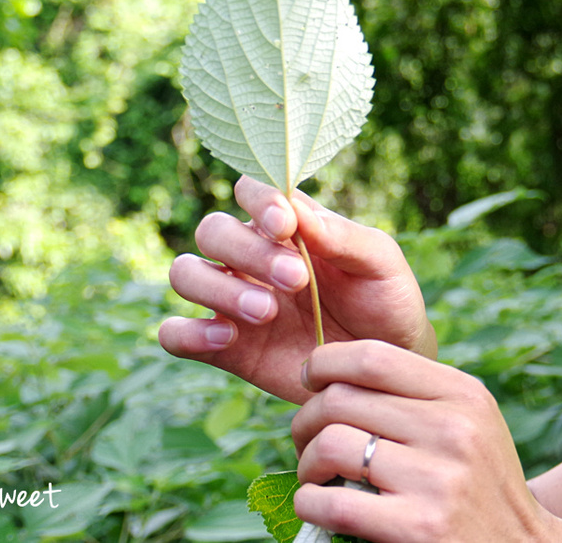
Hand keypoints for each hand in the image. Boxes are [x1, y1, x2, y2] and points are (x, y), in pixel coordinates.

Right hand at [158, 177, 436, 403]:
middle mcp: (251, 256)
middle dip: (247, 250)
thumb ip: (342, 236)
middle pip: (213, 231)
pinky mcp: (223, 347)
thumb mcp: (381, 263)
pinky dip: (188, 332)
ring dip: (218, 287)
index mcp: (288, 225)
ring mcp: (232, 300)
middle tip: (296, 280)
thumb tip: (296, 209)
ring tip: (267, 312)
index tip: (286, 225)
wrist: (384, 371)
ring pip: (185, 273)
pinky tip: (228, 338)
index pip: (251, 190)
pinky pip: (174, 333)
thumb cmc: (387, 302)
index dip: (259, 201)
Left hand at [289, 340, 561, 542]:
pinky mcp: (418, 528)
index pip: (373, 357)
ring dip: (307, 461)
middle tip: (306, 439)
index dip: (326, 362)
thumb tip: (333, 373)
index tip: (311, 379)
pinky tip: (318, 504)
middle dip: (307, 419)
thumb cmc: (478, 482)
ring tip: (316, 475)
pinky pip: (333, 503)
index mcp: (463, 394)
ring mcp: (437, 479)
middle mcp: (453, 429)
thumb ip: (416, 393)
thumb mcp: (468, 422)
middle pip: (342, 399)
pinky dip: (309, 502)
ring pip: (331, 443)